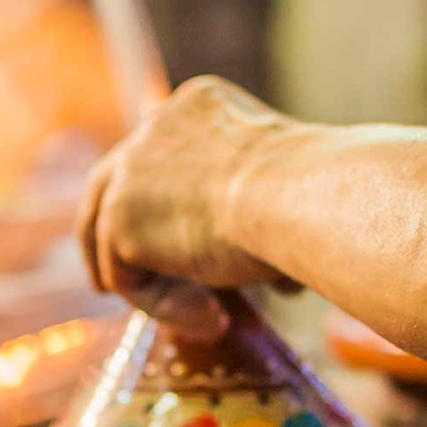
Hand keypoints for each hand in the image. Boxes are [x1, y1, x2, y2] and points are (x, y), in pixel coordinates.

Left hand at [79, 76, 295, 338]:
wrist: (301, 195)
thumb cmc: (317, 193)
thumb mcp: (288, 188)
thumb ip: (260, 215)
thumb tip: (282, 280)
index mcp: (196, 106)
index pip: (159, 157)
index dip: (160, 207)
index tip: (181, 250)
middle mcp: (152, 129)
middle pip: (108, 187)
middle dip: (110, 239)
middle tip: (113, 283)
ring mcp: (128, 172)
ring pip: (113, 242)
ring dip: (152, 288)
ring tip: (209, 320)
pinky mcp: (118, 221)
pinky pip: (127, 279)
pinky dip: (163, 308)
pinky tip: (216, 320)